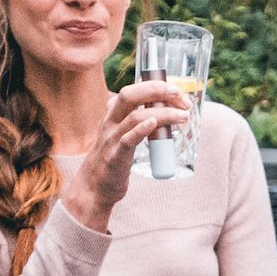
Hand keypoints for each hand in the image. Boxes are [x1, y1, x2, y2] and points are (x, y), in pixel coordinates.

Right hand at [63, 79, 194, 228]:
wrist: (92, 189)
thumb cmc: (113, 160)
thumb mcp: (123, 135)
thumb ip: (139, 123)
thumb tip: (169, 114)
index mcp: (113, 115)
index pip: (133, 91)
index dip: (155, 86)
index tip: (178, 93)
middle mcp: (110, 123)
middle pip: (129, 95)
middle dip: (157, 90)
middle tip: (181, 96)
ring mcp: (111, 139)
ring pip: (134, 116)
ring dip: (163, 113)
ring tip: (184, 116)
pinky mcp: (114, 157)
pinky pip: (126, 140)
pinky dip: (141, 130)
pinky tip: (154, 124)